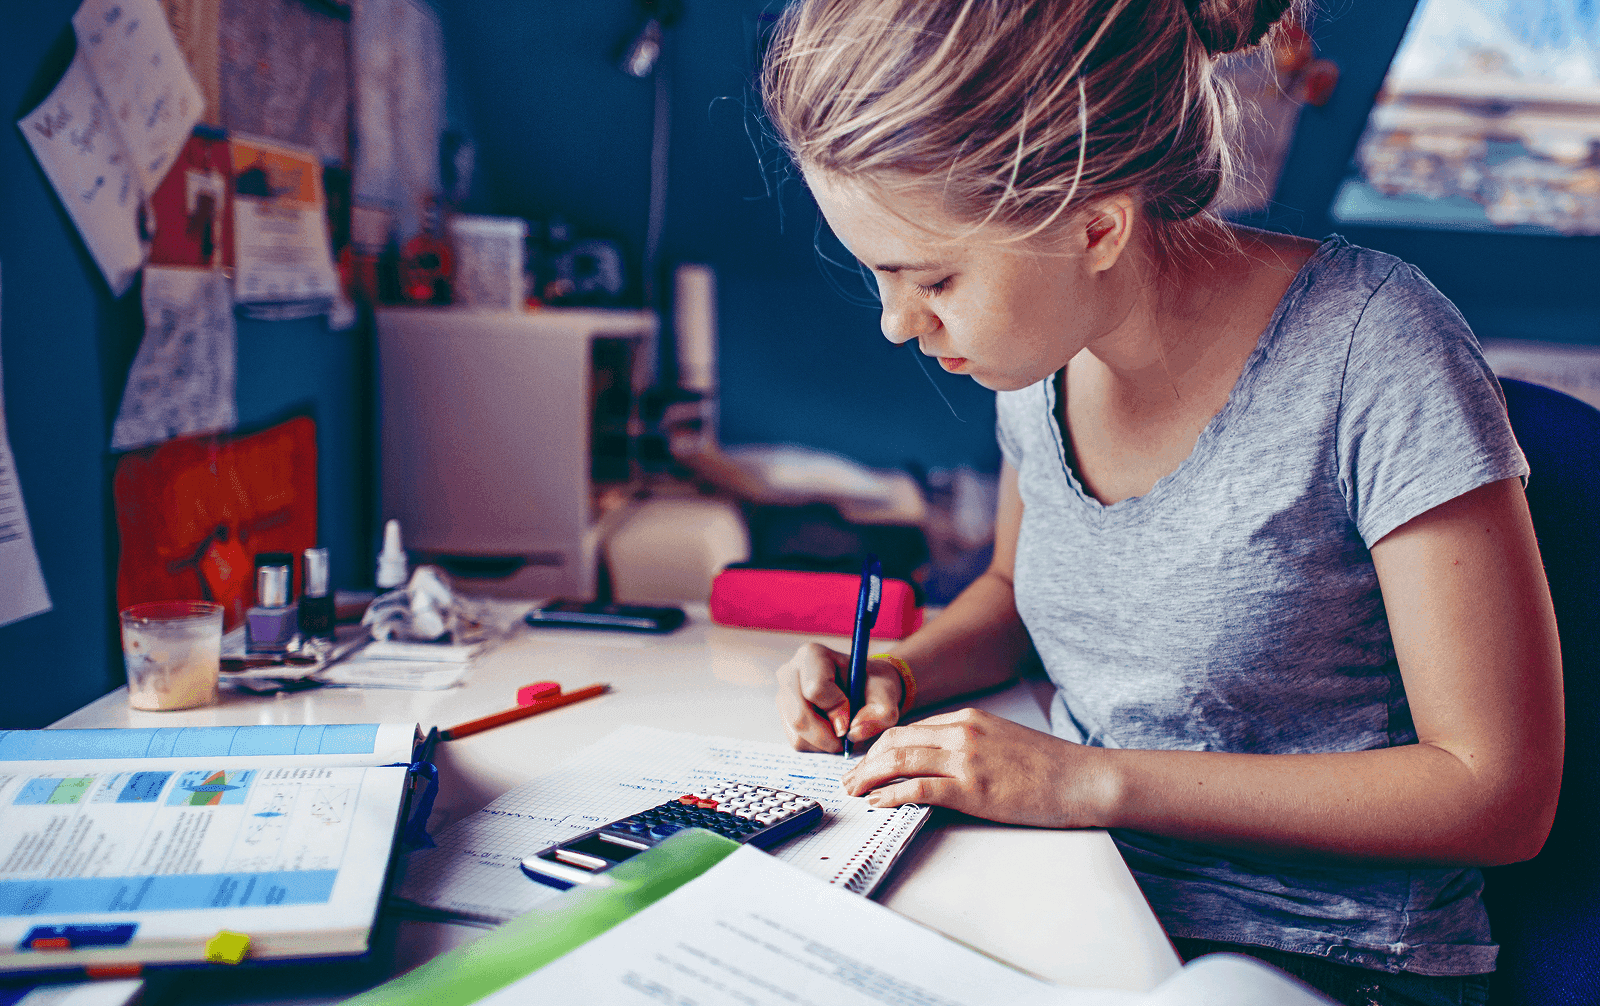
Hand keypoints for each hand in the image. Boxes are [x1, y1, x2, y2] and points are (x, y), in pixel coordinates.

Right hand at [775, 642, 904, 752]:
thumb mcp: (886, 693)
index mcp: (812, 655)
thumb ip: (881, 712)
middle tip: (847, 735)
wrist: (864, 689)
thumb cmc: (873, 685)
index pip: (815, 689)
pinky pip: (797, 742)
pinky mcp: (783, 716)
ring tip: (842, 730)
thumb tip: (854, 733)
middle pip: (799, 717)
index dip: (836, 709)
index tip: (851, 715)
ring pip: (798, 734)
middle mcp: (789, 672)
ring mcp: (782, 695)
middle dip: (828, 734)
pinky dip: (818, 745)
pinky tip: (831, 731)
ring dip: (825, 741)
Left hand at [840, 708, 1105, 827]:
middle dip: (866, 761)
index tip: (866, 763)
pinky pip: (919, 789)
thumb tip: (935, 761)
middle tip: (849, 780)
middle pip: (896, 740)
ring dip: (870, 778)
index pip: (910, 728)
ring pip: (900, 760)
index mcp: (968, 718)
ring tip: (855, 792)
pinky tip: (878, 804)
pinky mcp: (973, 788)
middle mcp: (962, 732)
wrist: (1081, 779)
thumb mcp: (1002, 739)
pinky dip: (891, 795)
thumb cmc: (1048, 765)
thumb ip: (968, 743)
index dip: (880, 747)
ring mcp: (966, 759)